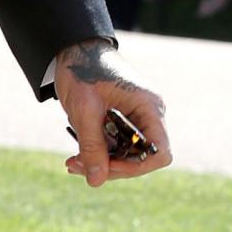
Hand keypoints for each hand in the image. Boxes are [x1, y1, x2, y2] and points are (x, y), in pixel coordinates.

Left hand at [54, 37, 171, 185]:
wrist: (73, 50)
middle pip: (141, 158)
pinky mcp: (121, 122)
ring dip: (100, 163)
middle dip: (111, 167)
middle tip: (76, 166)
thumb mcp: (85, 111)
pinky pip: (116, 146)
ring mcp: (135, 119)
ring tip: (72, 163)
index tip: (106, 168)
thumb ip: (92, 146)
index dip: (136, 167)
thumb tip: (96, 181)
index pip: (159, 152)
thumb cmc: (83, 73)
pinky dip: (97, 154)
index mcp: (149, 109)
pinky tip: (76, 157)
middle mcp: (148, 116)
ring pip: (126, 155)